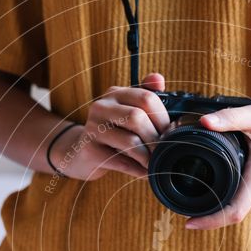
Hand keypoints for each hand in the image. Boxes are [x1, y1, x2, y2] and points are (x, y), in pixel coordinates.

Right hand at [50, 73, 170, 180]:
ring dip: (148, 156)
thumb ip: (145, 96)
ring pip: (131, 141)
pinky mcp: (90, 150)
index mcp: (115, 93)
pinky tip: (143, 172)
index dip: (163, 118)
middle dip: (156, 138)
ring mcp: (93, 128)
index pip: (146, 98)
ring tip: (153, 164)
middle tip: (162, 151)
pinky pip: (122, 162)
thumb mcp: (128, 112)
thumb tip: (158, 78)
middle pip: (138, 118)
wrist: (82, 154)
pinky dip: (138, 170)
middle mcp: (101, 107)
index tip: (169, 133)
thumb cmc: (113, 133)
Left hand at [184, 101, 250, 229]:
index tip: (188, 222)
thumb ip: (229, 119)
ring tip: (187, 204)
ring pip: (234, 212)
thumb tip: (203, 122)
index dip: (210, 221)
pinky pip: (239, 205)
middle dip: (205, 218)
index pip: (234, 211)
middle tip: (178, 208)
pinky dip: (222, 206)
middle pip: (230, 216)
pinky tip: (206, 198)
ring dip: (213, 213)